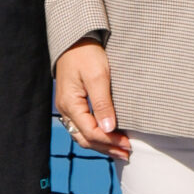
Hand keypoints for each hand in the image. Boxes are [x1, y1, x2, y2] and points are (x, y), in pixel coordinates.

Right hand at [55, 39, 130, 162]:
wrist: (75, 39)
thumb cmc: (87, 54)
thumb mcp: (98, 76)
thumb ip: (102, 103)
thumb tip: (108, 129)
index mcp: (70, 104)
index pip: (91, 132)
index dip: (110, 141)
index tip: (128, 144)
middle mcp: (65, 109)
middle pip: (85, 138)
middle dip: (106, 148)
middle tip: (127, 154)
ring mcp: (67, 107)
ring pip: (82, 135)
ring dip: (101, 144)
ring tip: (120, 150)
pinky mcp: (72, 103)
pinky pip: (81, 126)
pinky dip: (95, 135)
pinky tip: (107, 137)